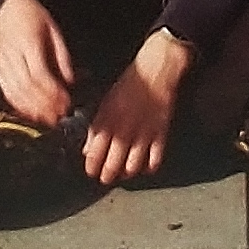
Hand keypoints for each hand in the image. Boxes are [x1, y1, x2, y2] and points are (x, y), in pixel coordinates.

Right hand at [0, 0, 76, 127]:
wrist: (7, 7)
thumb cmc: (34, 17)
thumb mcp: (54, 30)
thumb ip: (62, 56)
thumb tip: (71, 81)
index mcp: (28, 42)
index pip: (39, 73)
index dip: (53, 92)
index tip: (66, 102)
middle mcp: (13, 54)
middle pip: (27, 86)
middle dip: (44, 105)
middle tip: (59, 116)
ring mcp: (2, 63)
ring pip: (15, 92)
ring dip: (32, 109)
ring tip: (48, 119)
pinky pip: (7, 91)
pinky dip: (19, 105)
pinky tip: (31, 112)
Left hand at [85, 29, 192, 185]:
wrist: (155, 70)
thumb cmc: (129, 83)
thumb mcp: (106, 102)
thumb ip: (96, 127)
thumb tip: (88, 148)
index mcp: (107, 121)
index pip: (94, 154)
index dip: (92, 167)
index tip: (91, 171)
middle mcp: (123, 130)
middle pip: (112, 166)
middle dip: (106, 176)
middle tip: (106, 178)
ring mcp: (142, 134)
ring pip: (132, 167)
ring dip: (127, 173)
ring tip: (124, 173)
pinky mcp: (160, 134)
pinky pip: (154, 161)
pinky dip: (149, 167)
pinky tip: (145, 166)